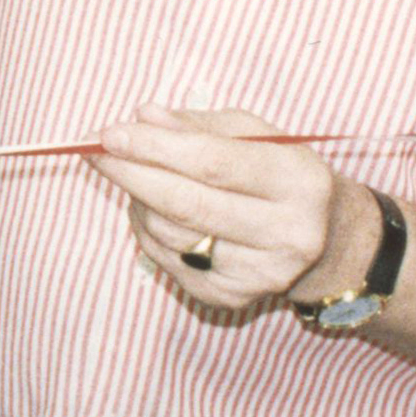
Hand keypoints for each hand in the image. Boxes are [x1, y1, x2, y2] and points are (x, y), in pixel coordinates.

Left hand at [90, 107, 368, 315]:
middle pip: (186, 204)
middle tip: (92, 151)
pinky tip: (152, 208)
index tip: (107, 133)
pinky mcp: (233, 298)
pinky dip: (148, 230)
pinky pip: (168, 261)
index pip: (212, 163)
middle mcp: (287, 234)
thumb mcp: (252, 133)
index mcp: (297, 181)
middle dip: (129, 174)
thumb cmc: (277, 169)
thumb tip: (142, 117)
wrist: (323, 235)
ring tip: (133, 174)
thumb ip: (196, 124)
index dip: (153, 148)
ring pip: (170, 234)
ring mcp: (261, 274)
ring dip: (137, 199)